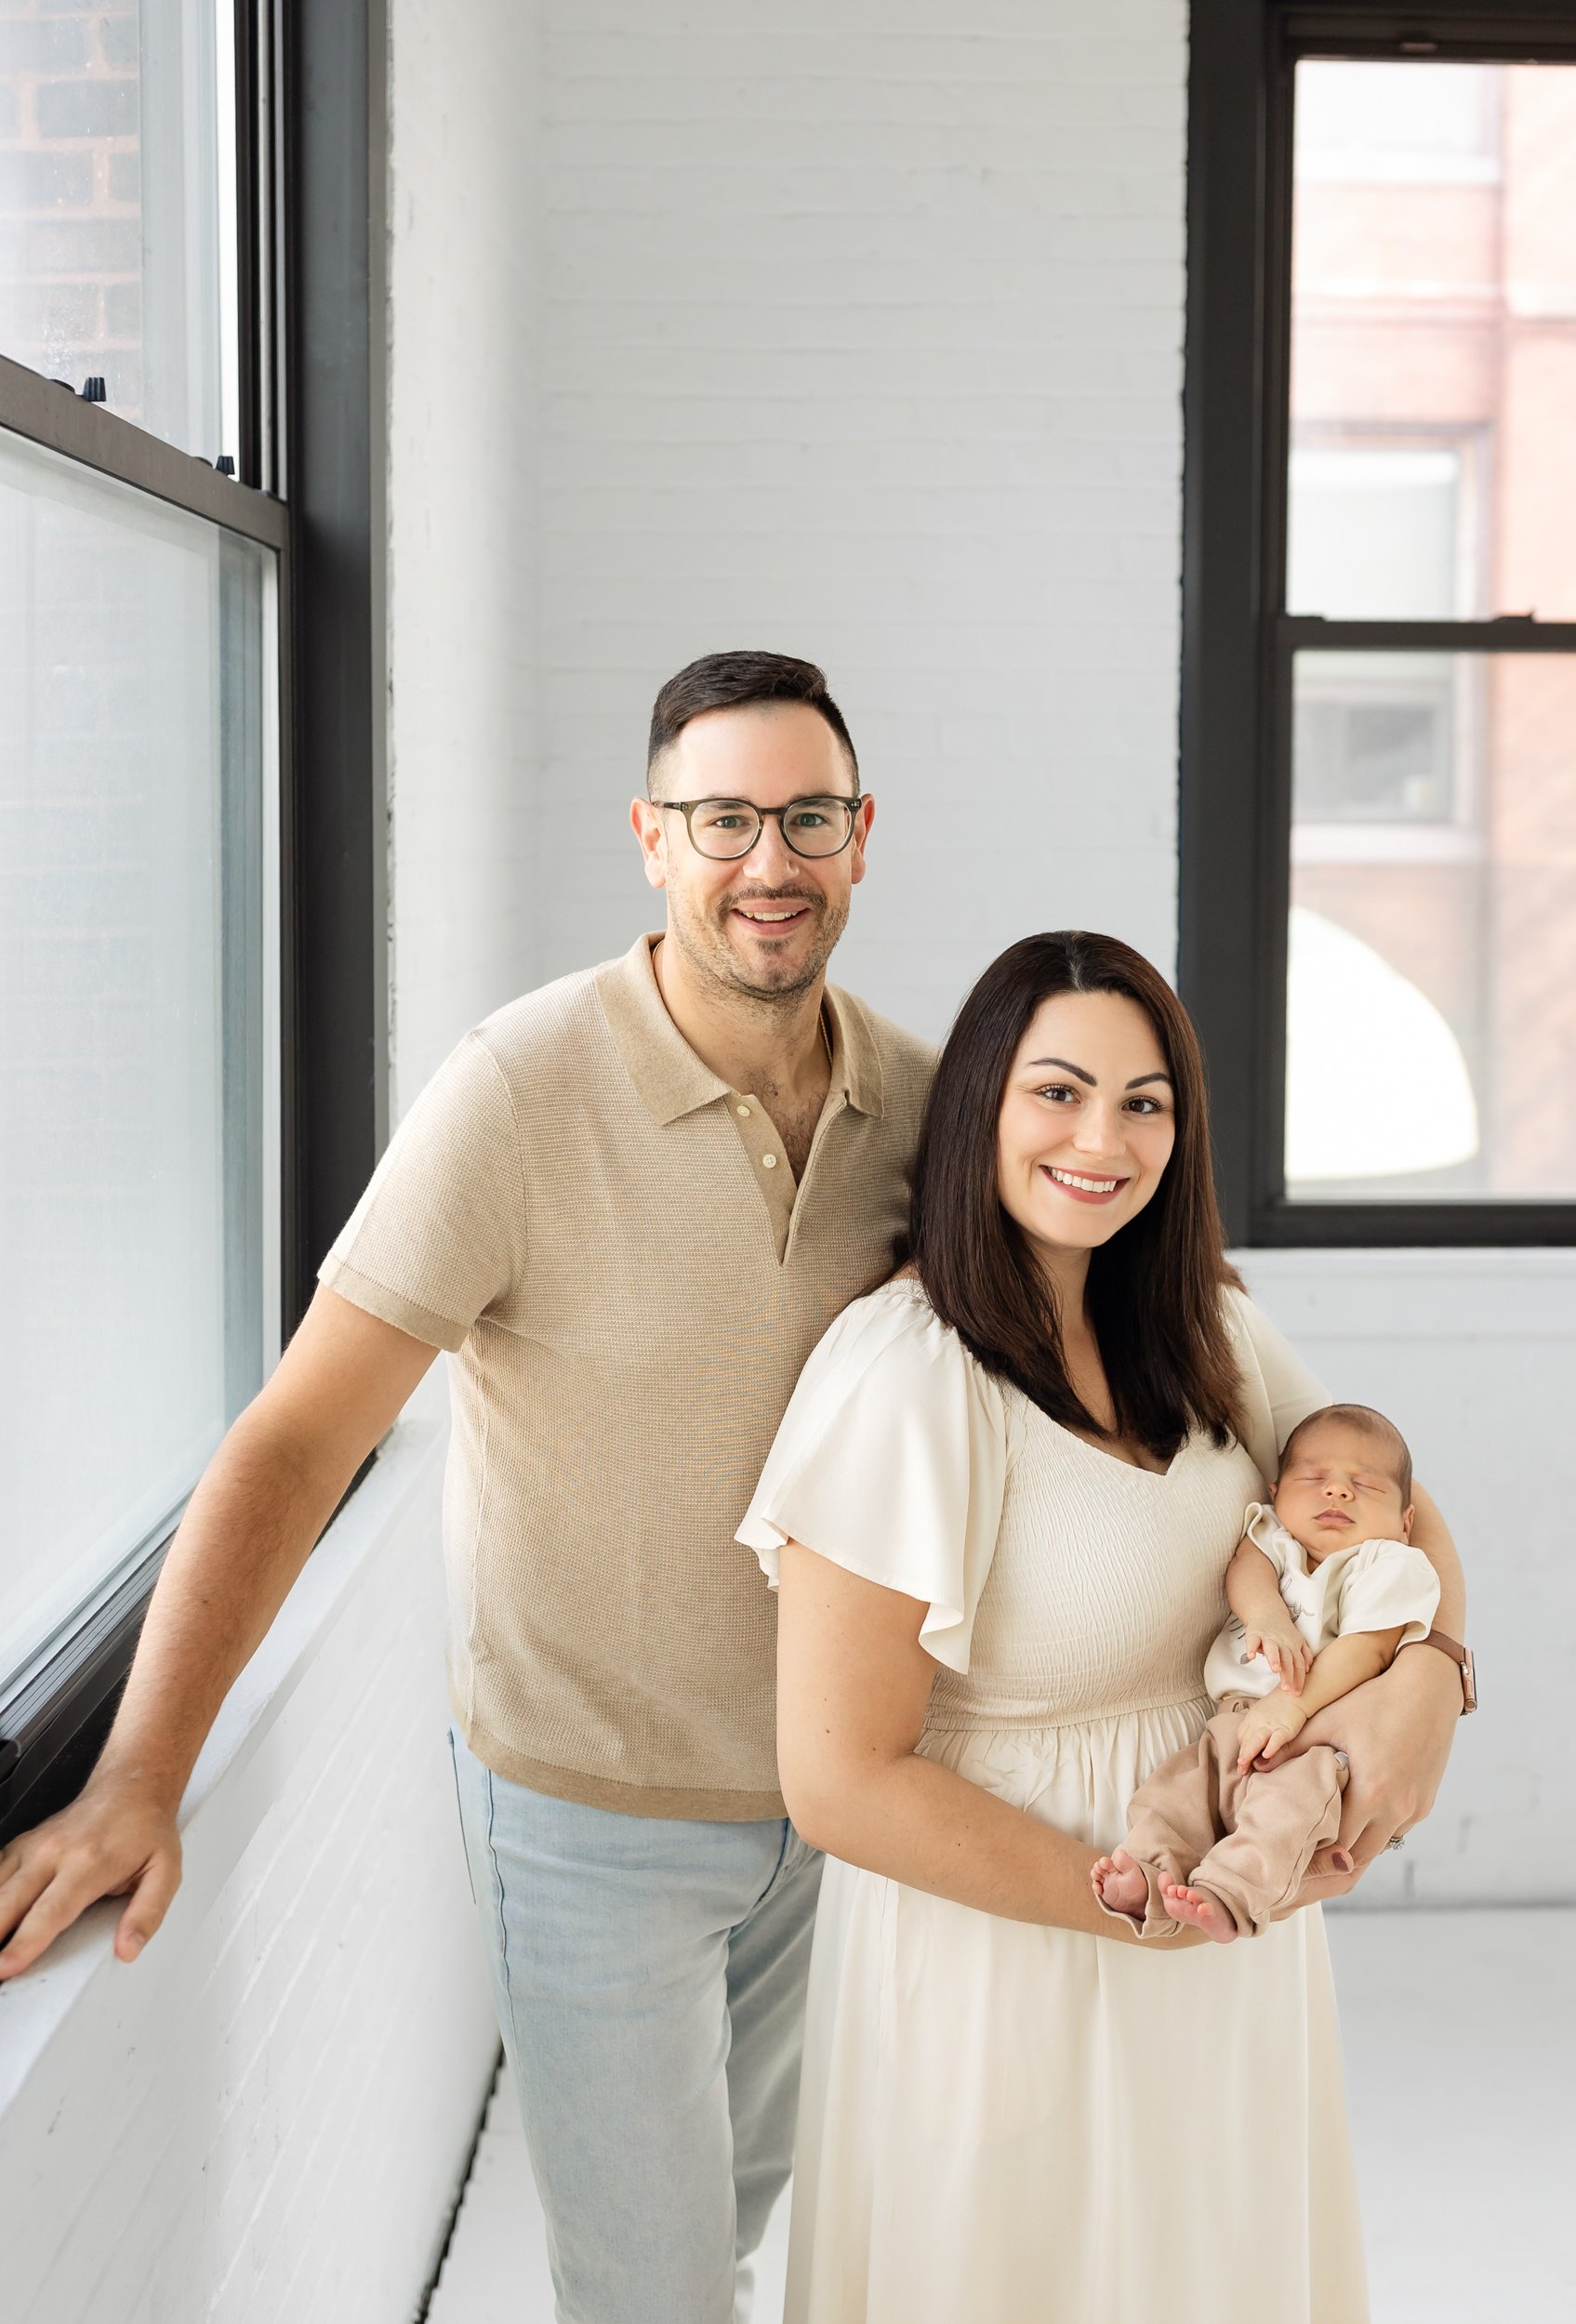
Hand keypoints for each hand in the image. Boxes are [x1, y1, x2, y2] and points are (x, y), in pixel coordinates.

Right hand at [0, 1776, 182, 1979]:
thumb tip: (129, 1948)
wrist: (130, 1787)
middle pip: (9, 1903)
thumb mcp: (165, 1871)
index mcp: (89, 1863)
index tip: (5, 1967)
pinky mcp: (20, 1845)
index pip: (49, 1912)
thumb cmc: (145, 1829)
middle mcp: (54, 1852)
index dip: (24, 1943)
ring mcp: (32, 1846)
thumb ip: (147, 1913)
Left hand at [1235, 1689, 1307, 1771]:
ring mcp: (1271, 1725)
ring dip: (1249, 1752)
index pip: (1242, 1736)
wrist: (1293, 1695)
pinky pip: (1276, 1739)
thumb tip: (1249, 1744)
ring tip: (1244, 1763)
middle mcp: (1259, 1722)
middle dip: (1242, 1755)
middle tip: (1240, 1769)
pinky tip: (1266, 1755)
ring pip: (1257, 1740)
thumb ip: (1254, 1728)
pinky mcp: (1285, 1728)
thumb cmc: (1277, 1707)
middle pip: (1247, 1740)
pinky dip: (1271, 1747)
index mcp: (1252, 1719)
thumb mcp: (1260, 1714)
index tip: (1241, 1761)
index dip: (1241, 1749)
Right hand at [1240, 1616, 1311, 1693]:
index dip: (1298, 1679)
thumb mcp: (1298, 1640)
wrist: (1267, 1611)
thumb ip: (1305, 1654)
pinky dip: (1251, 1648)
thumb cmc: (1284, 1632)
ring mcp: (1268, 1638)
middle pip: (1287, 1659)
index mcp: (1293, 1646)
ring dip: (1274, 1659)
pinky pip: (1252, 1641)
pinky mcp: (1255, 1633)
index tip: (1297, 1693)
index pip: (1298, 1665)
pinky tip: (1251, 1657)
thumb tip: (1308, 1669)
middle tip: (1286, 1688)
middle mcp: (1282, 1643)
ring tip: (1275, 1670)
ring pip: (1272, 1649)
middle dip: (1287, 1674)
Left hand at [1266, 1644, 1461, 1899]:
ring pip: (1380, 1847)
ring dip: (1356, 1847)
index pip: (1338, 1846)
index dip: (1313, 1852)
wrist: (1428, 1689)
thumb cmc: (1375, 1700)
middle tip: (1305, 1857)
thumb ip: (1293, 1747)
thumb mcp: (1330, 1720)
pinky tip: (1356, 1818)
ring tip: (1327, 1839)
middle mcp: (1397, 1809)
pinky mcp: (1426, 1803)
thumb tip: (1256, 1763)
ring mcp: (1415, 1809)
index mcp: (1371, 1793)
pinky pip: (1397, 1830)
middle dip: (1332, 1859)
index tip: (1293, 1854)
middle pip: (1359, 1857)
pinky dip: (1376, 1831)